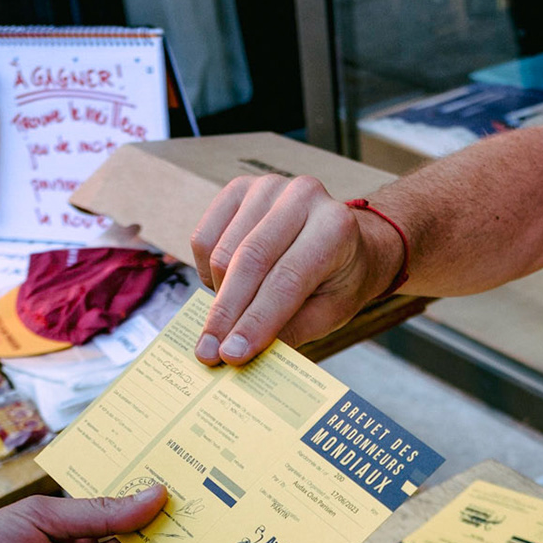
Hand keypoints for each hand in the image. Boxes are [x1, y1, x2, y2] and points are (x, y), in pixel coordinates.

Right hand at [189, 174, 403, 365]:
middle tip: (208, 352)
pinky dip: (207, 272)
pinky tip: (226, 285)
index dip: (256, 320)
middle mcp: (303, 196)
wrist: (339, 239)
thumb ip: (290, 331)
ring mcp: (268, 187)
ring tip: (230, 319)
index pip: (287, 279)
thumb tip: (242, 353)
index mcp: (336, 227)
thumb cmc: (336, 280)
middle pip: (249, 262)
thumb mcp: (329, 313)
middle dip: (226, 314)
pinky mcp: (239, 189)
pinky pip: (204, 239)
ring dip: (218, 296)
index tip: (232, 354)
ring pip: (221, 253)